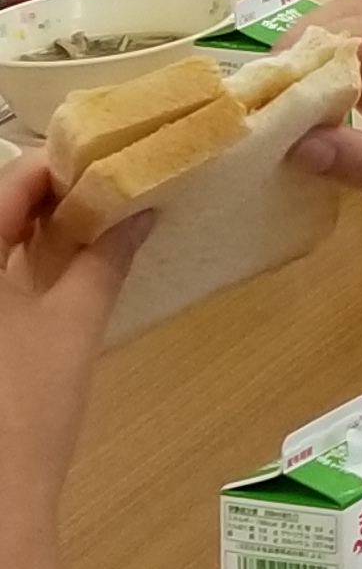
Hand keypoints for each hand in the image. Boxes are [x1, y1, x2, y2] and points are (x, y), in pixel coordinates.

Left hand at [0, 153, 139, 518]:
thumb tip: (140, 209)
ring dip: (37, 231)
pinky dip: (21, 268)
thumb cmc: (27, 407)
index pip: (10, 182)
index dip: (63, 165)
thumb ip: (106, 258)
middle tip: (115, 190)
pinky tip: (60, 275)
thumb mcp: (74, 325)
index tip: (117, 161)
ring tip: (96, 227)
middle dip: (52, 196)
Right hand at [296, 0, 361, 338]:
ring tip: (264, 108)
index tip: (269, 78)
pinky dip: (326, 109)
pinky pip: (361, 101)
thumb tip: (290, 141)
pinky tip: (292, 130)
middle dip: (309, 52)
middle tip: (260, 93)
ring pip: (358, 66)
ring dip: (313, 80)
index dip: (317, 39)